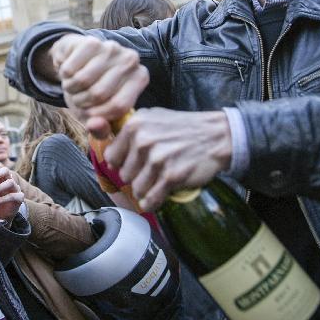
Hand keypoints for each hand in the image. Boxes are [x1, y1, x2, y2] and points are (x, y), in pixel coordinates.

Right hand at [49, 34, 148, 135]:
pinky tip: (70, 72)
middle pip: (99, 94)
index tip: (89, 115)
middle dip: (81, 102)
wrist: (76, 60)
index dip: (98, 116)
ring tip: (73, 86)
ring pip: (83, 80)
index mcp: (140, 78)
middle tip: (78, 98)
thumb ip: (100, 128)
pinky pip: (70, 69)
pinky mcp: (91, 41)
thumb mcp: (97, 114)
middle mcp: (131, 60)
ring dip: (71, 89)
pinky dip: (64, 75)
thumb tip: (95, 126)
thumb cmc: (90, 91)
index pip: (118, 106)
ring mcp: (112, 47)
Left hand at [105, 108, 231, 210]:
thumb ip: (128, 129)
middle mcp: (143, 141)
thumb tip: (103, 141)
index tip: (133, 163)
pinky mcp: (171, 177)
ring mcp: (157, 159)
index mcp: (134, 125)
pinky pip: (150, 200)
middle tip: (152, 170)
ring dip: (147, 189)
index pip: (111, 157)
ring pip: (136, 189)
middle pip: (124, 175)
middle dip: (136, 176)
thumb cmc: (183, 127)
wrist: (217, 136)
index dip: (122, 163)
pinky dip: (153, 202)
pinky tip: (159, 195)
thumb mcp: (151, 117)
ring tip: (159, 180)